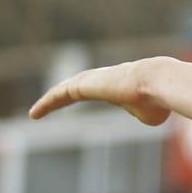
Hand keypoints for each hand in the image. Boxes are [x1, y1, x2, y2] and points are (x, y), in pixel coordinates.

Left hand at [29, 57, 173, 124]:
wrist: (156, 83)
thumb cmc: (156, 101)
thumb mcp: (149, 115)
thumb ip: (140, 115)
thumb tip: (139, 114)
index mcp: (123, 82)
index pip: (104, 88)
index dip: (92, 94)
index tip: (85, 100)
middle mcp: (106, 77)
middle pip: (81, 84)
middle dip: (67, 91)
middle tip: (55, 100)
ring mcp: (93, 79)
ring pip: (67, 88)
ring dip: (52, 100)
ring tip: (38, 110)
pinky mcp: (81, 85)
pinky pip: (58, 95)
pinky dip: (46, 104)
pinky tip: (34, 115)